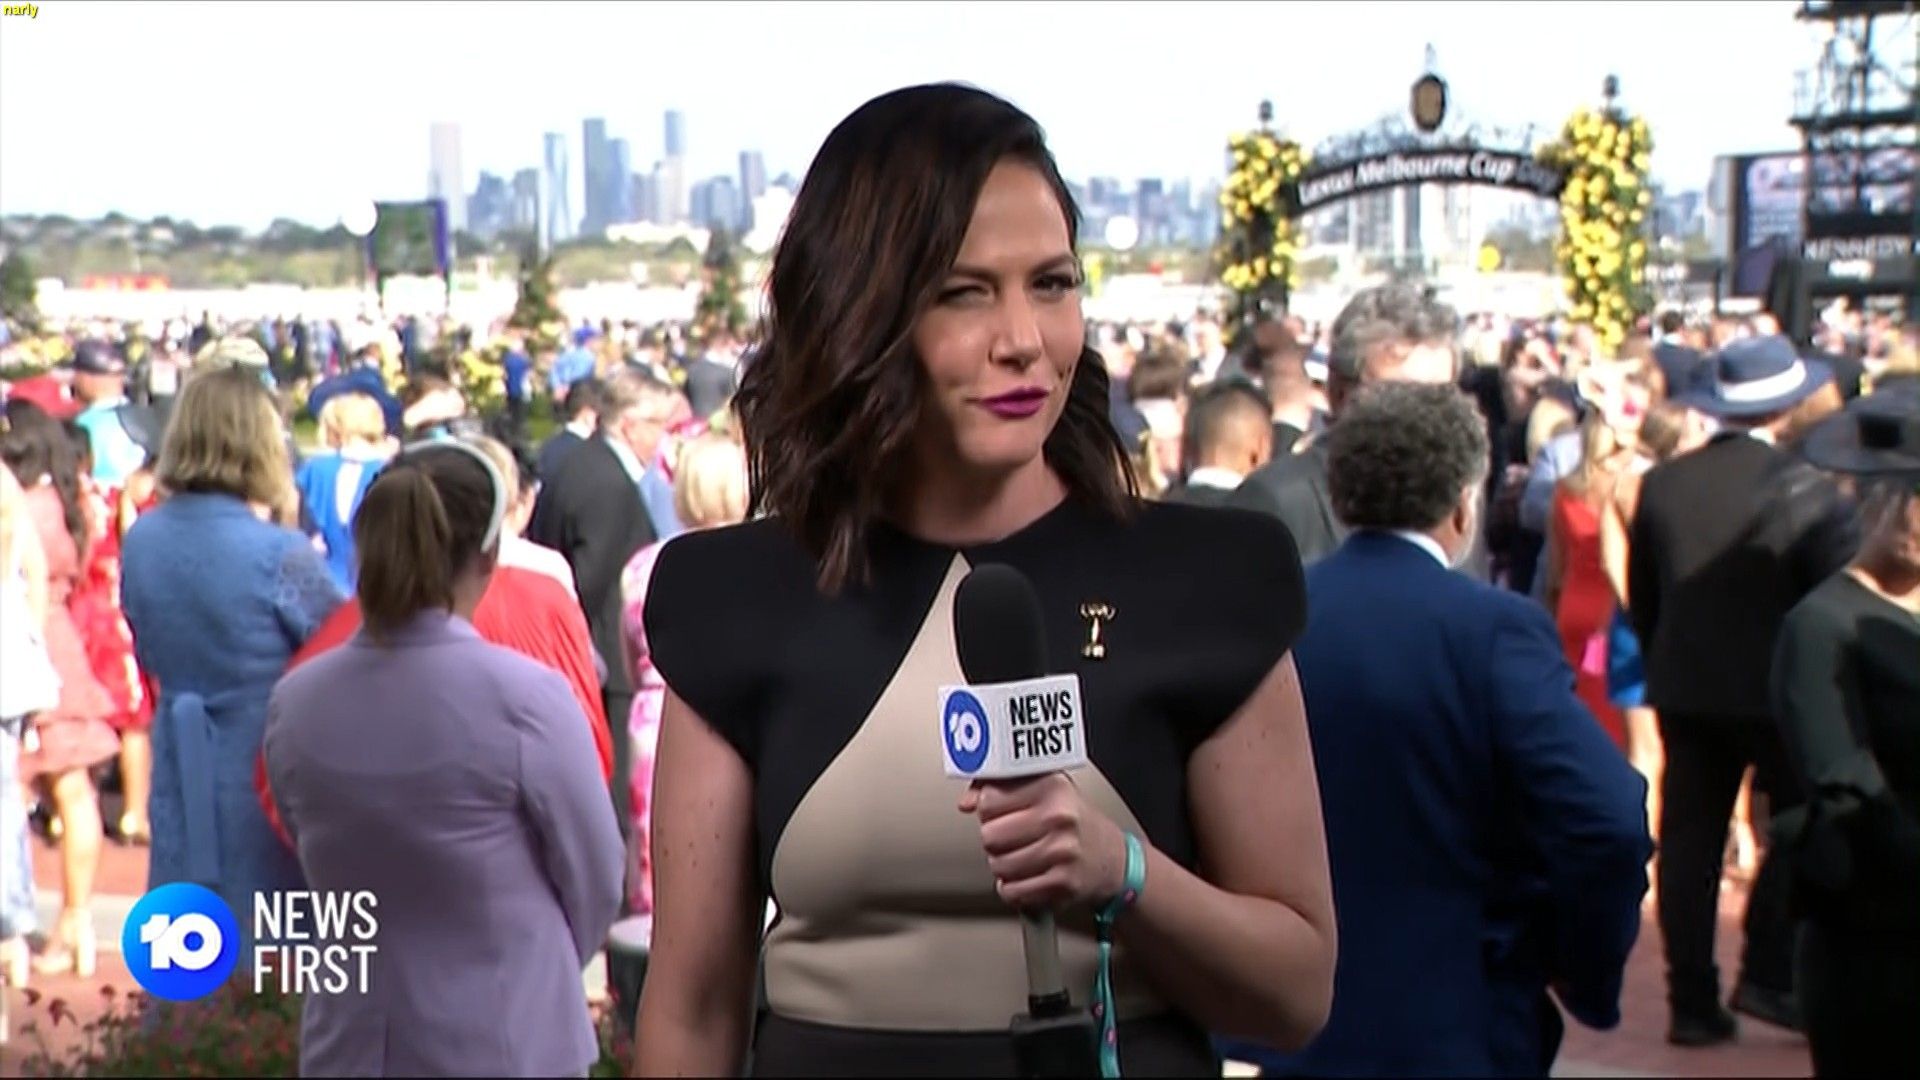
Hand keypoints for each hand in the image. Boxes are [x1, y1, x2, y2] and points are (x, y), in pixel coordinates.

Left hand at [958, 773, 1126, 911]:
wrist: (1113, 859)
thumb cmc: (1072, 822)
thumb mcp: (1043, 790)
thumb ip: (999, 786)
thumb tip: (967, 802)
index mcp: (1052, 787)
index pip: (990, 799)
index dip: (990, 809)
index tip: (1002, 812)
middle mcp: (1059, 817)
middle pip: (990, 835)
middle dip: (996, 840)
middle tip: (1014, 838)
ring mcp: (1062, 852)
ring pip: (998, 865)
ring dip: (1004, 865)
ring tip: (1024, 857)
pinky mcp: (1061, 884)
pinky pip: (1012, 891)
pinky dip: (1014, 888)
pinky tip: (1029, 876)